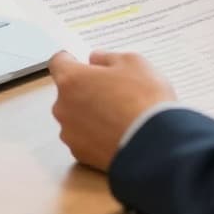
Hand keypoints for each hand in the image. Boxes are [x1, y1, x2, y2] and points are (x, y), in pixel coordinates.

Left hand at [49, 50, 175, 171]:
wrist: (156, 145)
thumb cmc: (144, 100)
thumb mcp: (133, 63)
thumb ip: (108, 58)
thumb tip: (96, 60)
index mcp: (72, 79)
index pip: (58, 62)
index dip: (71, 60)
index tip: (81, 62)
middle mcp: (63, 106)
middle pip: (68, 92)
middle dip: (85, 89)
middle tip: (113, 91)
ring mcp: (70, 133)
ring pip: (75, 118)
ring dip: (90, 114)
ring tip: (119, 116)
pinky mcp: (80, 155)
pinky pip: (84, 139)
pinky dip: (96, 136)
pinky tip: (117, 134)